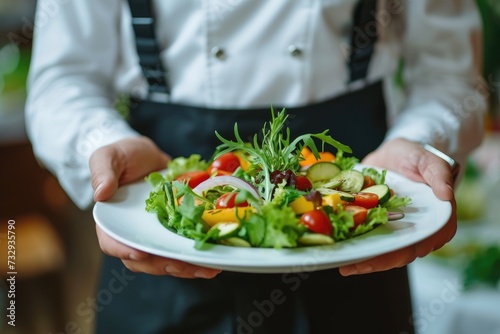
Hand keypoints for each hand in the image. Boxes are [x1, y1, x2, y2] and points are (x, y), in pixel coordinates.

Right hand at [90, 136, 220, 278]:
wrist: (148, 157)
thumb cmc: (123, 156)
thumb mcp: (108, 157)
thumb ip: (103, 172)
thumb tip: (101, 193)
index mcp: (111, 222)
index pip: (112, 243)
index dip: (125, 251)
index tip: (140, 253)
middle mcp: (133, 235)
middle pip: (145, 260)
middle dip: (166, 265)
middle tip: (185, 265)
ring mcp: (155, 236)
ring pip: (168, 259)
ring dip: (187, 267)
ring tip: (208, 268)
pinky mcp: (174, 232)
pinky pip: (184, 249)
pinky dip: (198, 256)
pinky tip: (215, 259)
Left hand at [339, 138, 456, 275]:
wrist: (397, 153)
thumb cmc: (418, 157)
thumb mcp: (431, 161)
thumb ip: (439, 175)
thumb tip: (446, 194)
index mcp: (435, 221)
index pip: (421, 242)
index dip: (402, 253)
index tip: (382, 258)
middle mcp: (416, 230)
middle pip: (398, 253)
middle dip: (375, 262)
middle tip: (352, 268)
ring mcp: (396, 228)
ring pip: (381, 250)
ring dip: (362, 260)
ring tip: (342, 266)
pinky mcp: (379, 224)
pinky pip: (368, 237)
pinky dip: (354, 244)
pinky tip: (338, 250)